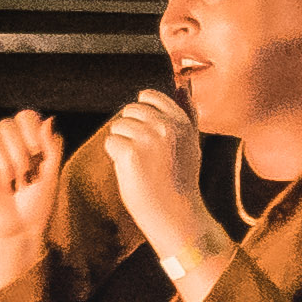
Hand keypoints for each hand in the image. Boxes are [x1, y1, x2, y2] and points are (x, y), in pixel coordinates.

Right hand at [0, 110, 66, 286]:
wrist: (18, 226)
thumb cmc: (36, 202)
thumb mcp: (52, 174)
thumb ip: (52, 147)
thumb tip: (48, 119)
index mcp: (27, 140)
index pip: (25, 117)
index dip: (31, 132)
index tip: (37, 154)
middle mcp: (5, 141)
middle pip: (6, 125)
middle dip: (19, 154)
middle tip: (24, 177)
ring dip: (4, 165)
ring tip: (9, 183)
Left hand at [92, 88, 214, 270]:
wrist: (177, 215)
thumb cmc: (180, 180)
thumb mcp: (191, 144)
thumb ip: (186, 115)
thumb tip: (182, 86)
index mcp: (182, 122)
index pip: (150, 96)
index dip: (141, 114)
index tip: (146, 134)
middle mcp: (167, 126)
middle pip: (129, 110)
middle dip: (130, 130)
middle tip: (144, 155)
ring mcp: (148, 138)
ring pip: (118, 126)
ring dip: (122, 144)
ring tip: (141, 165)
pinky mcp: (131, 153)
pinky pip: (110, 142)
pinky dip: (115, 157)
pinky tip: (132, 171)